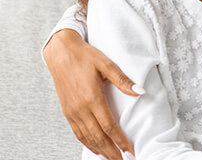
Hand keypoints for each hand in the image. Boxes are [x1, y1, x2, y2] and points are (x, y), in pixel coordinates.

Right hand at [43, 29, 142, 159]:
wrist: (60, 52)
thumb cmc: (85, 56)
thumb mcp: (107, 64)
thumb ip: (123, 81)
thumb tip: (141, 92)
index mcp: (92, 98)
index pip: (109, 126)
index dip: (120, 140)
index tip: (131, 150)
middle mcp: (80, 108)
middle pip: (98, 137)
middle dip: (112, 151)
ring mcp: (72, 111)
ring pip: (87, 137)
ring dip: (100, 150)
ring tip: (112, 158)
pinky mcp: (67, 111)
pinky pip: (77, 133)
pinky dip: (87, 143)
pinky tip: (95, 149)